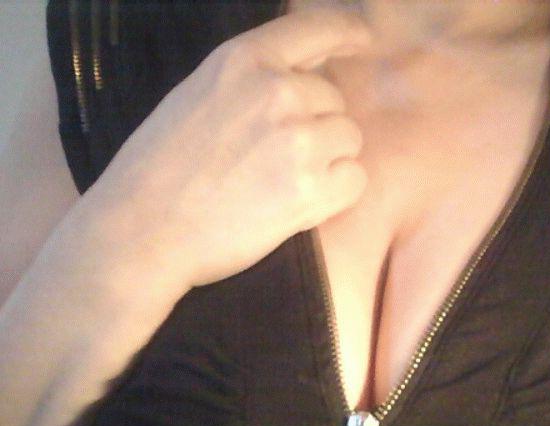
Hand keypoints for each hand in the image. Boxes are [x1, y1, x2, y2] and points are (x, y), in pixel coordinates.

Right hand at [79, 9, 372, 289]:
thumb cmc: (159, 167)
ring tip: (282, 182)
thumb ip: (253, 80)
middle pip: (335, 99)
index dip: (347, 31)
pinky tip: (298, 203)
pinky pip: (355, 179)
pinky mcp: (310, 189)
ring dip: (328, 160)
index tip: (362, 39)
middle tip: (274, 158)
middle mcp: (277, 92)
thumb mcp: (200, 95)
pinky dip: (336, 193)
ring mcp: (298, 140)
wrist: (144, 229)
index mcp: (243, 60)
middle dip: (316, 125)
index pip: (315, 28)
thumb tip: (306, 72)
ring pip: (349, 139)